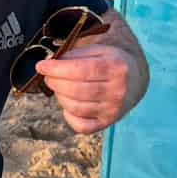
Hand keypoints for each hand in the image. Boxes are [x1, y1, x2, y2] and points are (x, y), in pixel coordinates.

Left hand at [35, 15, 148, 134]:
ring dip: (60, 97)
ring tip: (58, 88)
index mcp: (116, 67)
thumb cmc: (111, 64)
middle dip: (55, 82)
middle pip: (77, 90)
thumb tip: (51, 64)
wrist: (135, 82)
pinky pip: (81, 126)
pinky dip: (69, 116)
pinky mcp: (107, 123)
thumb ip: (77, 55)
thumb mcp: (100, 51)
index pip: (82, 70)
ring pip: (76, 107)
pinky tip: (68, 105)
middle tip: (48, 77)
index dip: (57, 69)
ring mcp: (113, 110)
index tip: (41, 66)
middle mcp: (117, 90)